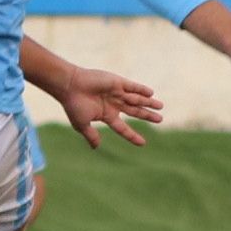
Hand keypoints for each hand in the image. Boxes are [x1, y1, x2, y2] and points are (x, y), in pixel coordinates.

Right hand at [48, 61, 163, 149]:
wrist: (69, 85)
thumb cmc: (73, 105)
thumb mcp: (81, 124)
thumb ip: (91, 135)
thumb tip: (96, 147)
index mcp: (106, 115)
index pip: (122, 128)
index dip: (132, 135)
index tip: (143, 143)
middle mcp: (113, 104)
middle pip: (134, 111)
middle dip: (146, 115)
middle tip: (160, 119)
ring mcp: (116, 92)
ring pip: (136, 99)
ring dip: (148, 102)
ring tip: (160, 106)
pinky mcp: (116, 82)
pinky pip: (132, 86)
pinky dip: (141, 89)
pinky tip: (151, 93)